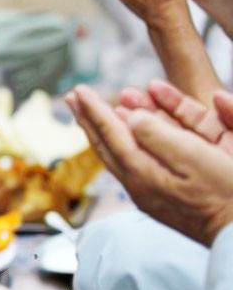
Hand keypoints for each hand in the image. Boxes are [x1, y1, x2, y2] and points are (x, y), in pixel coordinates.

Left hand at [66, 84, 232, 245]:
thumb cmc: (227, 195)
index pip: (111, 134)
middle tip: (72, 99)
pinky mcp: (161, 199)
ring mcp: (149, 193)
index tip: (79, 91)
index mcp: (142, 174)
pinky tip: (122, 138)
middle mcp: (139, 185)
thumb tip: (130, 119)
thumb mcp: (196, 158)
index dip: (95, 110)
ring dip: (103, 129)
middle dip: (90, 119)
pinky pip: (133, 164)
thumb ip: (160, 136)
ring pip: (117, 154)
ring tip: (90, 110)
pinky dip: (123, 145)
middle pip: (106, 145)